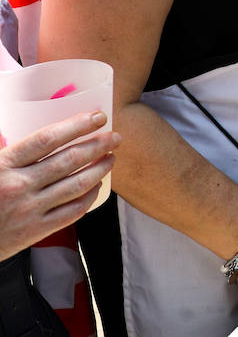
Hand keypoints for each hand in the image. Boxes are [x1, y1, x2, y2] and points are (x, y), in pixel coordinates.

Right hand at [0, 110, 118, 261]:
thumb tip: (30, 132)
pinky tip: (98, 186)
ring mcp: (29, 210)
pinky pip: (72, 211)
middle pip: (69, 160)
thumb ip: (9, 150)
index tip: (97, 117)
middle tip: (115, 137)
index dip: (77, 126)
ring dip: (100, 169)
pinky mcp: (35, 231)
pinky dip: (90, 196)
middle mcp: (18, 186)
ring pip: (76, 184)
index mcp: (3, 165)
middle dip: (98, 145)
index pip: (47, 139)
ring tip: (112, 157)